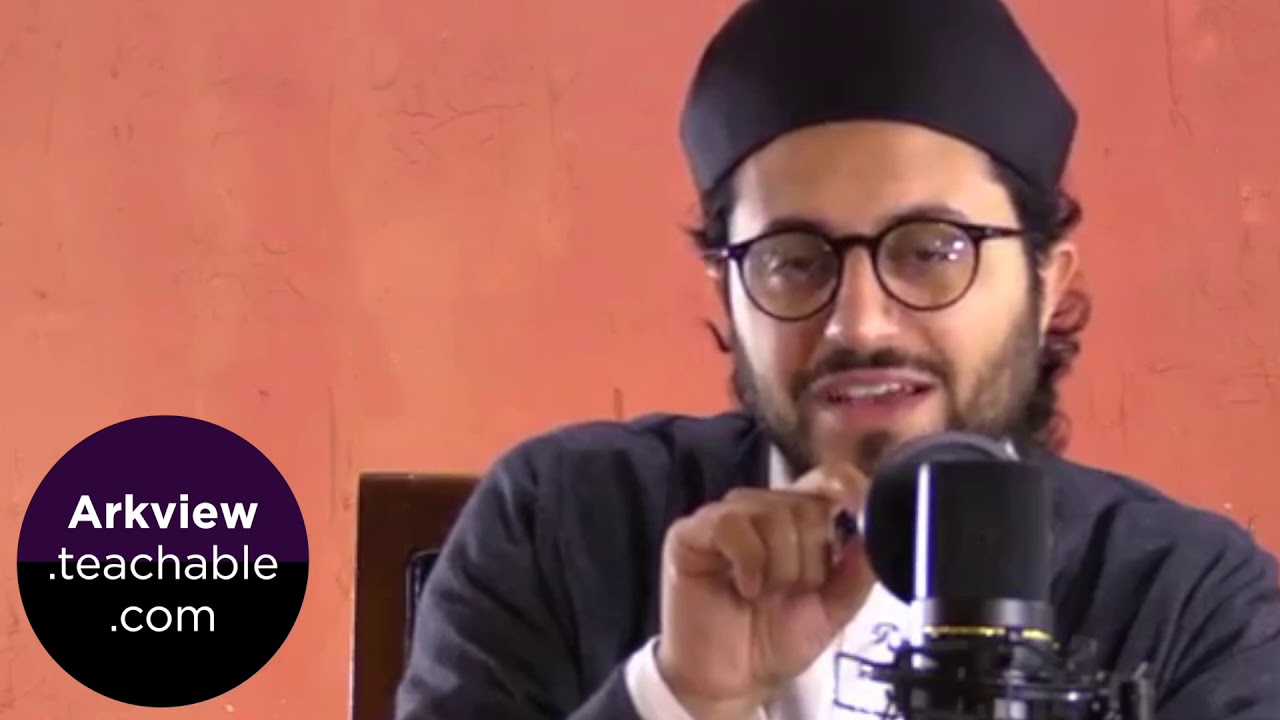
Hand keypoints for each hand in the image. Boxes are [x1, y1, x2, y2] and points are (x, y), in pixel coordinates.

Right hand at [655, 465, 873, 719]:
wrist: (732, 681)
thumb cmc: (775, 641)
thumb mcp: (833, 609)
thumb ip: (858, 570)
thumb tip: (875, 529)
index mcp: (796, 520)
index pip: (826, 479)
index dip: (845, 484)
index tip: (857, 504)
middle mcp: (760, 510)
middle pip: (805, 503)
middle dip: (810, 558)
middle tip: (791, 592)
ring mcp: (724, 517)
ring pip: (771, 513)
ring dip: (779, 566)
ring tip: (765, 594)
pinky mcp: (690, 532)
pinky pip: (732, 524)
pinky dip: (748, 561)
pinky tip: (745, 588)